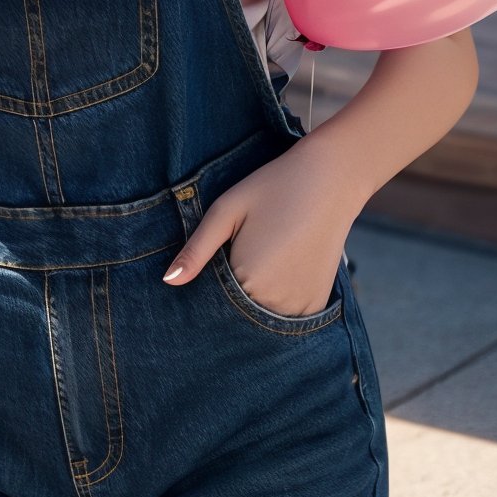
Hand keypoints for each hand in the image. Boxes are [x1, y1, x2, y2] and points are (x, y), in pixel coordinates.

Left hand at [162, 139, 355, 316]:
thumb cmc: (272, 188)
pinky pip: (285, 316)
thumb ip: (197, 249)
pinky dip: (276, 301)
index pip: (212, 301)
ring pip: (260, 317)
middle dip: (229, 295)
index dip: (206, 284)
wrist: (329, 180)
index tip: (217, 258)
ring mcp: (299, 308)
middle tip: (245, 251)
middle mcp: (275, 303)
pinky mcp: (316, 305)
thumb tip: (167, 281)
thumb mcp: (226, 210)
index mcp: (248, 279)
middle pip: (236, 313)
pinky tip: (279, 269)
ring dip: (253, 300)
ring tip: (262, 256)